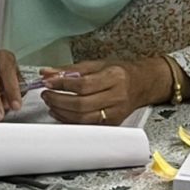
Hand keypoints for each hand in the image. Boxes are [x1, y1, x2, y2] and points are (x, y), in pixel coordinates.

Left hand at [39, 58, 171, 124]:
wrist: (142, 84)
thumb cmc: (120, 72)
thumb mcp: (97, 64)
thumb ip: (71, 69)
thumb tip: (46, 72)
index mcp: (115, 77)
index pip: (83, 84)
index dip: (62, 84)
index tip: (48, 82)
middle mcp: (117, 96)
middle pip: (82, 104)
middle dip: (59, 100)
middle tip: (46, 94)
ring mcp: (115, 112)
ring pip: (83, 118)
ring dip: (62, 112)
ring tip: (51, 103)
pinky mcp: (112, 123)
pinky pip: (86, 125)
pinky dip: (69, 120)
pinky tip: (61, 113)